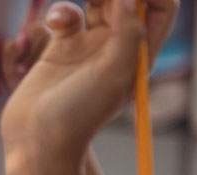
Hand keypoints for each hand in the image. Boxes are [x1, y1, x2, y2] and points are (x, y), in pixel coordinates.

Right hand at [2, 0, 178, 159]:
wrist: (37, 139)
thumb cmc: (79, 115)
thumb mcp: (115, 74)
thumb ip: (128, 32)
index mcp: (139, 54)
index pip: (160, 8)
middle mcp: (117, 48)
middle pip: (128, 2)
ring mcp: (88, 47)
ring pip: (97, 3)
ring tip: (77, 5)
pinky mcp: (60, 48)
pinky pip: (66, 16)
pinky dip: (60, 12)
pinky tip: (55, 22)